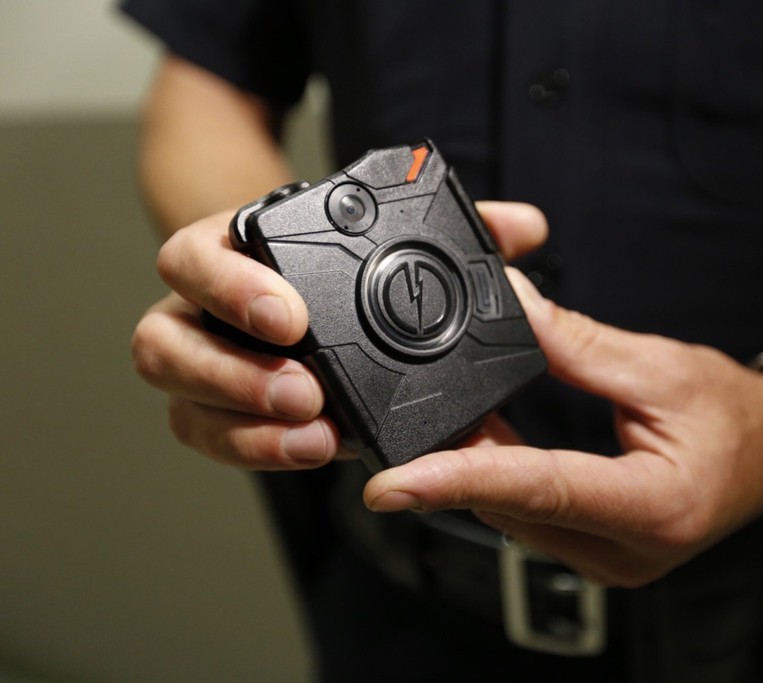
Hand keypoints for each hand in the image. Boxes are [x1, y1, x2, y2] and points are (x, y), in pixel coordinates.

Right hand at [131, 201, 547, 468]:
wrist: (313, 300)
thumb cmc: (348, 264)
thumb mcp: (401, 239)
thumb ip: (459, 229)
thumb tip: (525, 226)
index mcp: (237, 252)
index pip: (198, 256)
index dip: (234, 286)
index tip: (294, 317)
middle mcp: (205, 309)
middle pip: (163, 339)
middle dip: (232, 372)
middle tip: (306, 391)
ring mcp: (207, 366)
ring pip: (179, 400)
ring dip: (242, 425)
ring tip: (315, 437)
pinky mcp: (222, 414)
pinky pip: (211, 439)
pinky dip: (256, 450)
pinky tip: (313, 450)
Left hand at [363, 272, 762, 586]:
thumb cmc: (739, 415)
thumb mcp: (663, 367)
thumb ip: (578, 344)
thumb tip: (511, 306)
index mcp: (653, 507)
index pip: (538, 491)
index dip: (458, 483)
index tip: (391, 485)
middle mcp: (625, 551)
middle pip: (511, 505)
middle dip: (452, 461)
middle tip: (404, 415)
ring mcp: (609, 560)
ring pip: (513, 515)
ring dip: (474, 468)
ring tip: (444, 417)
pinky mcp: (598, 550)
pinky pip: (530, 517)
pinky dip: (500, 478)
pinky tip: (481, 441)